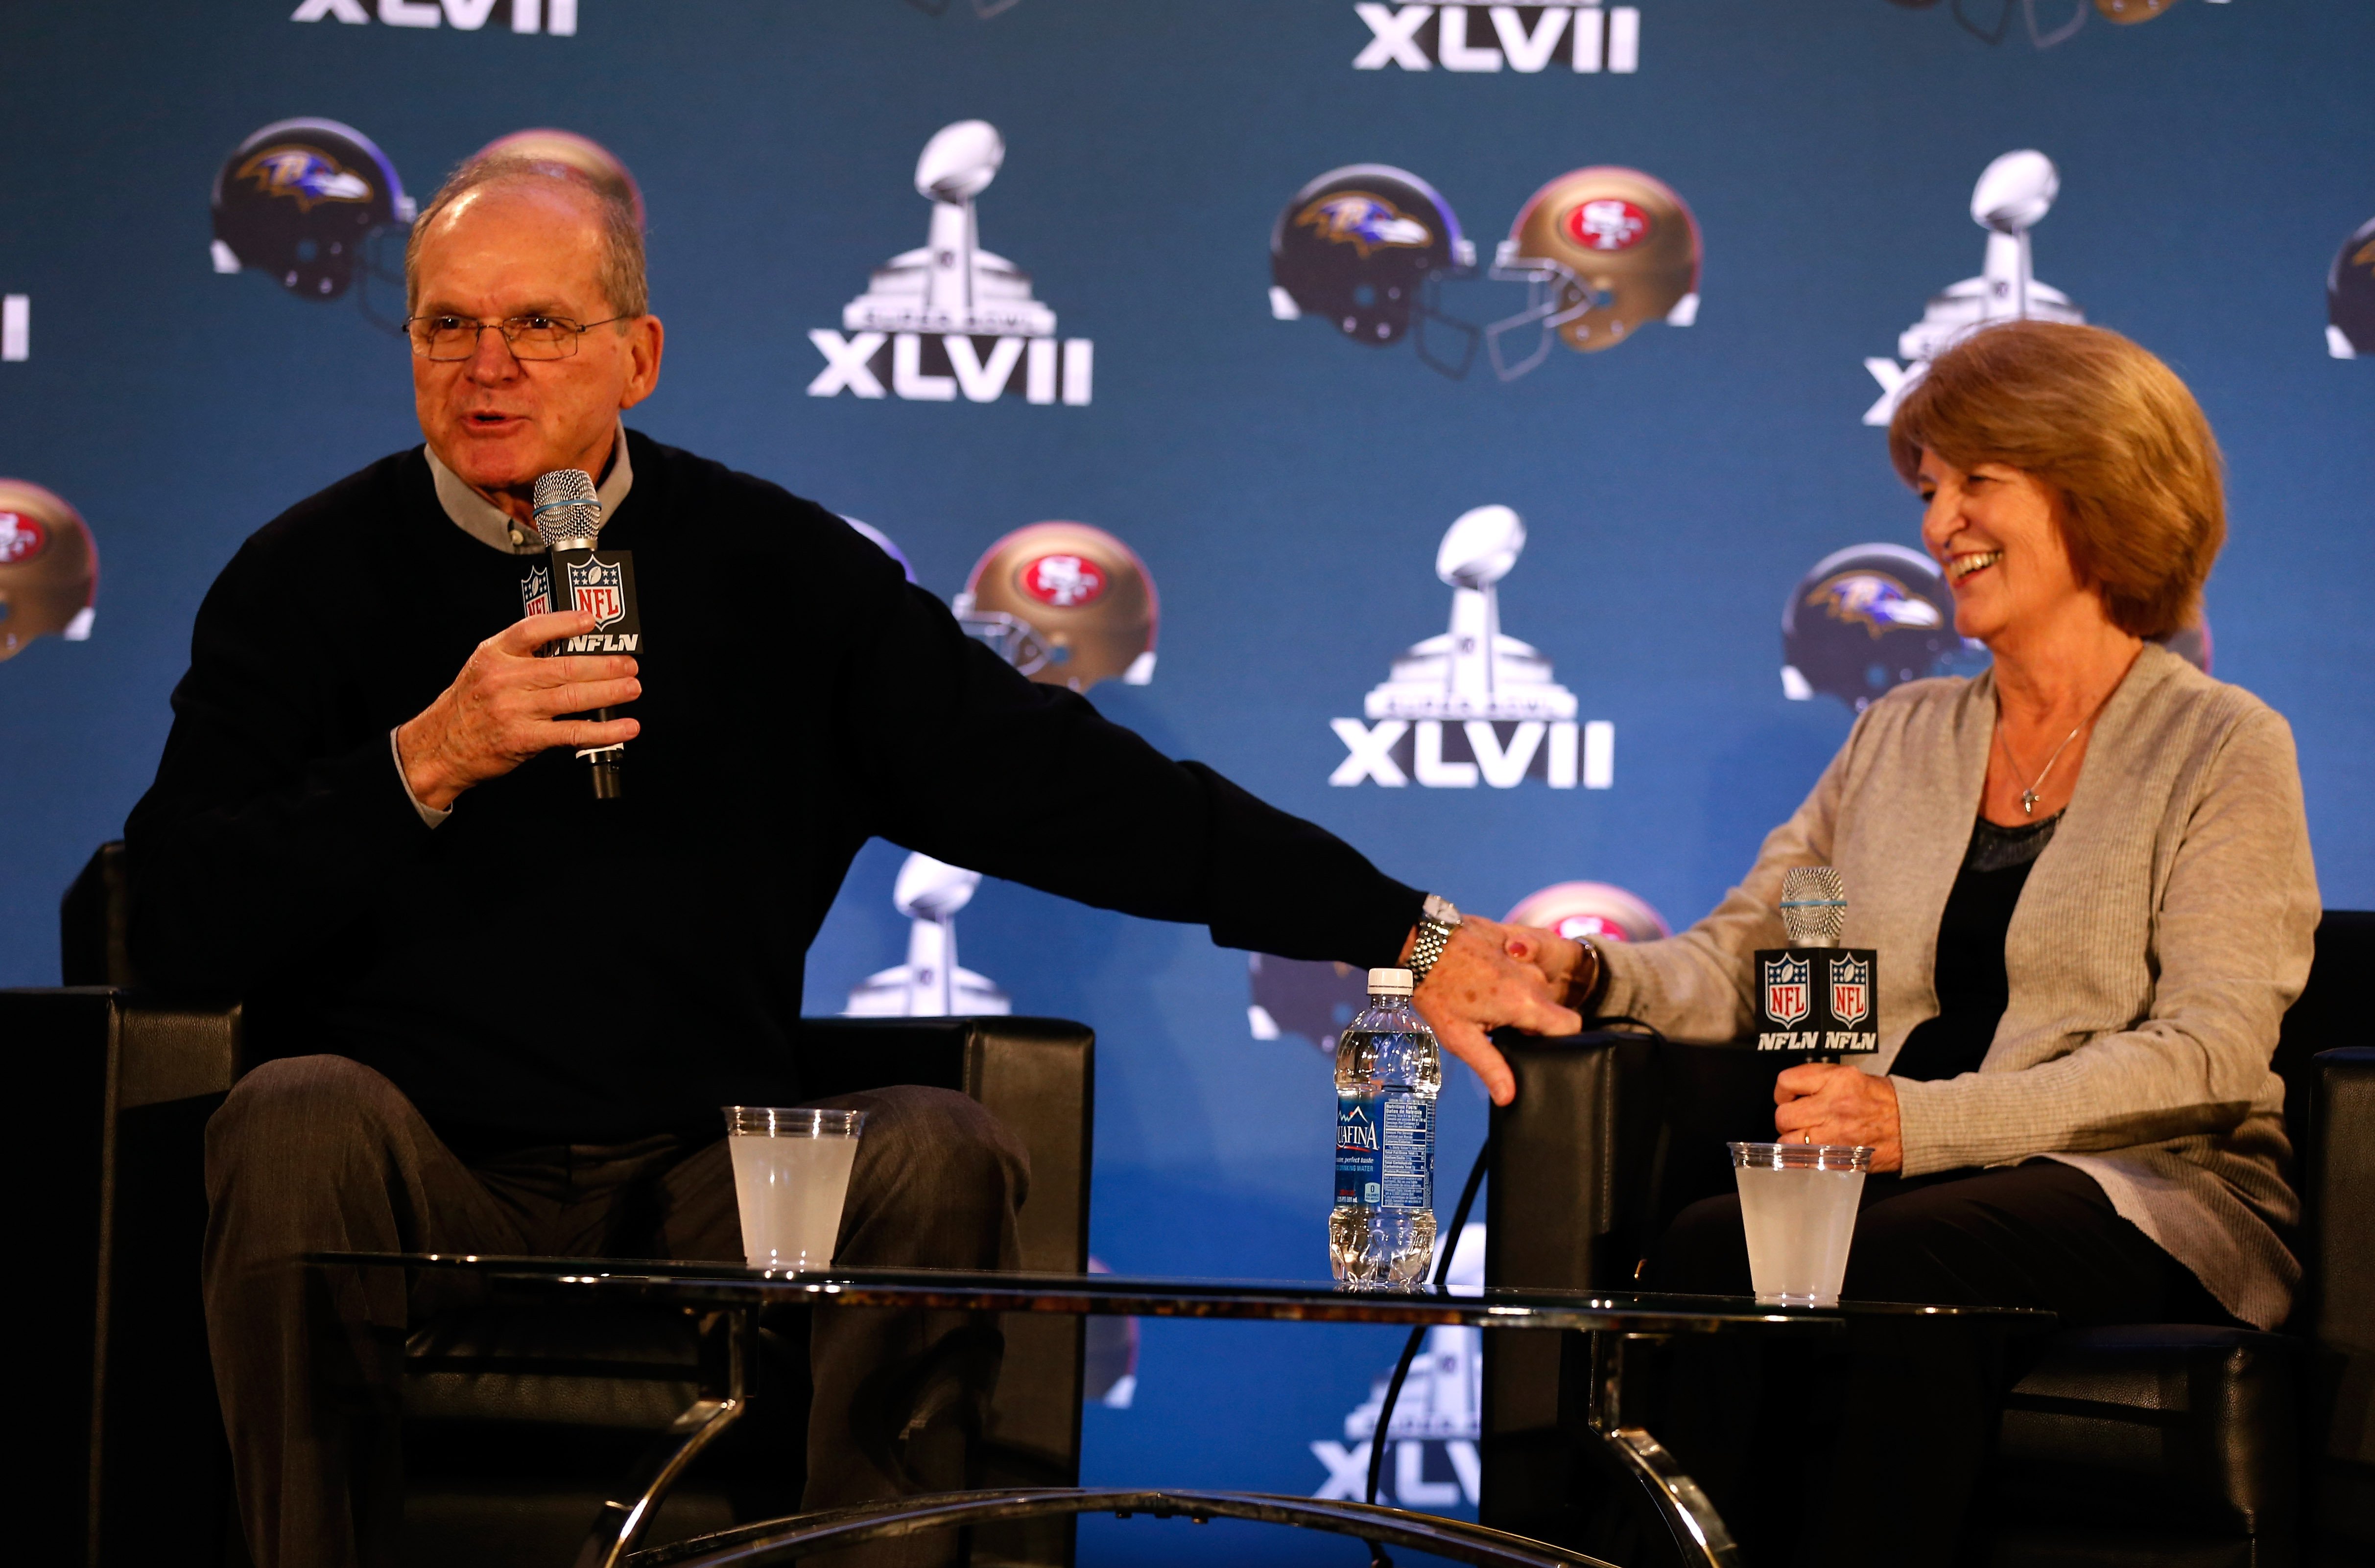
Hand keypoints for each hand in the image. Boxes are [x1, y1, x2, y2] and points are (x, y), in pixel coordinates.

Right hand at [395, 610, 641, 809]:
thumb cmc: (469, 705)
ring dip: (610, 692)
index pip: (533, 629)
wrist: (440, 746)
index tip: (591, 620)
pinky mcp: (524, 738)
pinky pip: (571, 733)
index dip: (565, 623)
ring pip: (572, 697)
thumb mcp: (485, 668)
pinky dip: (603, 731)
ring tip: (631, 688)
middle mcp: (505, 679)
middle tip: (628, 663)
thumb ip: (520, 656)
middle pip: (564, 666)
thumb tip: (571, 647)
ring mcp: (514, 709)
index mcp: (494, 654)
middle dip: (604, 665)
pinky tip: (623, 728)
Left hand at [1407, 915, 1584, 1106]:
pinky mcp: (1512, 939)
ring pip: (1536, 985)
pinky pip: (1523, 964)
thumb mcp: (1460, 1037)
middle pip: (1551, 1007)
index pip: (1570, 1026)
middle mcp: (1532, 977)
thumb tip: (1508, 1097)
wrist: (1419, 943)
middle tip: (1499, 1026)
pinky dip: (1511, 974)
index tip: (1535, 1044)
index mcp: (1525, 1002)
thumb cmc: (1437, 990)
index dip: (1559, 1039)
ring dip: (1519, 996)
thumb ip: (1490, 1067)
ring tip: (1485, 1002)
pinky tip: (1484, 979)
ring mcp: (1524, 955)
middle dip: (1531, 1020)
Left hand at [1773, 1062, 1901, 1170]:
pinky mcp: (1839, 1157)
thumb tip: (1794, 1091)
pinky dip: (1800, 1158)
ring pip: (1788, 1140)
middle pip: (1784, 1115)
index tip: (1789, 1097)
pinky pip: (1803, 1161)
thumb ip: (1822, 1079)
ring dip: (1792, 1140)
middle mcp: (1833, 1105)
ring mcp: (1835, 1134)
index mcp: (1837, 1080)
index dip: (1783, 1092)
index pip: (1787, 1082)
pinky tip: (1808, 1153)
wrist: (1914, 1126)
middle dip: (1787, 1119)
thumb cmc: (1884, 1099)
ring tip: (1805, 1138)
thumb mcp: (1854, 1076)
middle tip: (1798, 1120)